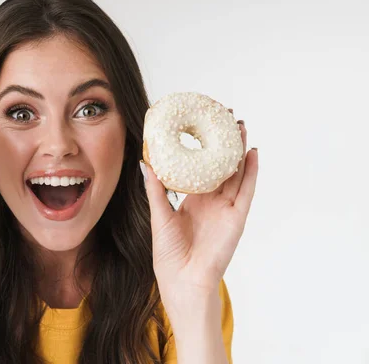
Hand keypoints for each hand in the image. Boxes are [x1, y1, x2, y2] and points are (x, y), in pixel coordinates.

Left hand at [141, 121, 258, 295]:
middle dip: (224, 142)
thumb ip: (156, 190)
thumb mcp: (159, 216)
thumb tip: (145, 163)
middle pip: (222, 165)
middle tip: (225, 117)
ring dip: (239, 150)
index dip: (203, 148)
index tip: (202, 125)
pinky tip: (252, 153)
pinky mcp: (237, 217)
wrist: (183, 280)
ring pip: (237, 173)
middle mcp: (212, 201)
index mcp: (194, 200)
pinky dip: (251, 172)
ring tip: (239, 127)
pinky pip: (246, 191)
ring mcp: (226, 208)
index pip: (201, 168)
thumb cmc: (169, 254)